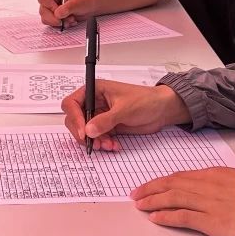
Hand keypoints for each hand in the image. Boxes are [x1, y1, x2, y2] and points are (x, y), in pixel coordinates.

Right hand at [37, 0, 96, 27]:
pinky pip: (52, 24)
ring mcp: (52, 9)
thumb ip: (67, 8)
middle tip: (64, 20)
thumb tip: (57, 14)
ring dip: (58, 22)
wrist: (90, 7)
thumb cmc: (85, 0)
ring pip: (46, 19)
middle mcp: (51, 0)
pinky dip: (61, 25)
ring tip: (70, 19)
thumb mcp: (77, 3)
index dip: (50, 7)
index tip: (58, 12)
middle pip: (43, 11)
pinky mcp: (54, 17)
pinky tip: (69, 22)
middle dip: (54, 18)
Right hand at [62, 81, 189, 151]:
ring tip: (108, 146)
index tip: (83, 132)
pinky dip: (103, 143)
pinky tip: (114, 145)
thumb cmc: (146, 100)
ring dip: (94, 141)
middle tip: (93, 143)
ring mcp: (100, 115)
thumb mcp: (125, 109)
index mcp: (95, 90)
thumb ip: (106, 120)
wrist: (162, 110)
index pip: (72, 103)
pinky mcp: (107, 126)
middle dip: (83, 133)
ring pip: (85, 131)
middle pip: (74, 119)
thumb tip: (88, 130)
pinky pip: (97, 137)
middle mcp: (94, 102)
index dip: (74, 118)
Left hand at [131, 167, 234, 235]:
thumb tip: (196, 184)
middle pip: (170, 185)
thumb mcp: (232, 178)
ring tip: (140, 206)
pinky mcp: (211, 220)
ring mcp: (207, 203)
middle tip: (135, 195)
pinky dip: (167, 216)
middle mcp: (205, 186)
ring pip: (172, 198)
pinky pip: (183, 216)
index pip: (178, 176)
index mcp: (210, 174)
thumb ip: (212, 181)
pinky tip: (155, 218)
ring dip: (153, 202)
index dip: (159, 181)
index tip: (146, 186)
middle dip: (150, 190)